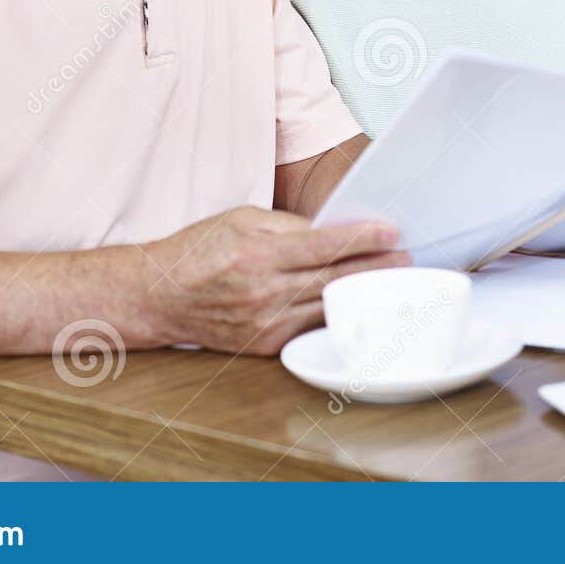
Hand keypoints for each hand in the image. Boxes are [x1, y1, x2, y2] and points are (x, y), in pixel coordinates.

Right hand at [142, 207, 407, 355]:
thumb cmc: (200, 250)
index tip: (392, 231)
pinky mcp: (263, 346)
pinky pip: (309, 329)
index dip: (364, 238)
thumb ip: (289, 224)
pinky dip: (334, 316)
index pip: (326, 245)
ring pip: (328, 307)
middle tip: (405, 257)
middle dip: (376, 267)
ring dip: (362, 294)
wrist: (158, 296)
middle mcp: (263, 292)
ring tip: (389, 280)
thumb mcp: (242, 217)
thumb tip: (332, 230)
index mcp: (259, 253)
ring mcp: (264, 323)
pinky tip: (355, 306)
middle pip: (335, 278)